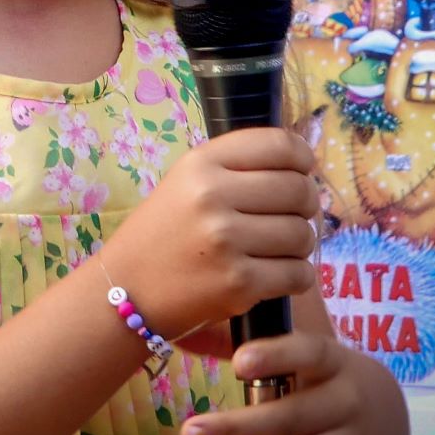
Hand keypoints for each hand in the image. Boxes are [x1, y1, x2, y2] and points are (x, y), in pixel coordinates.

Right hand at [98, 128, 318, 342]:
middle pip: (297, 190)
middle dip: (307, 204)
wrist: (127, 289)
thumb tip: (301, 165)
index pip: (279, 145)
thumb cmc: (164, 231)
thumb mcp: (187, 181)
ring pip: (302, 234)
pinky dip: (296, 276)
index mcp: (202, 163)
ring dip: (300, 244)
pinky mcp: (238, 284)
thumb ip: (237, 167)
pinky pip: (298, 274)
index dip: (302, 158)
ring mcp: (226, 241)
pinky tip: (277, 274)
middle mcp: (213, 196)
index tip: (303, 170)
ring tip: (280, 248)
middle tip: (295, 215)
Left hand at [178, 329, 396, 434]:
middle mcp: (346, 404)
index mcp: (334, 362)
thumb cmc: (329, 376)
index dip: (275, 357)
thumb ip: (274, 352)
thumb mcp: (315, 355)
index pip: (307, 353)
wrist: (390, 412)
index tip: (238, 363)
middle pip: (292, 415)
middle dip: (241, 426)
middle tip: (191, 433)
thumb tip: (207, 330)